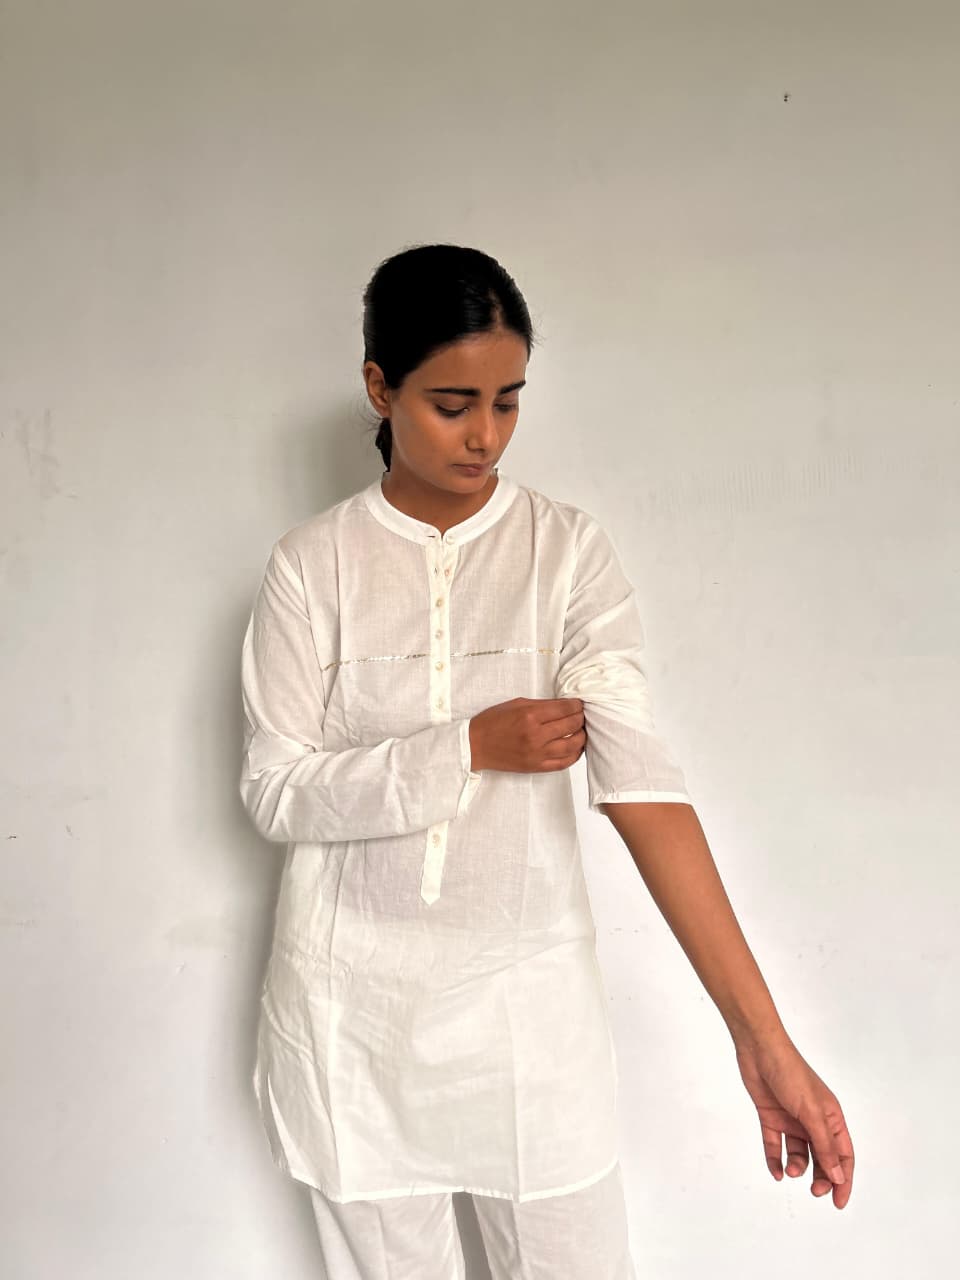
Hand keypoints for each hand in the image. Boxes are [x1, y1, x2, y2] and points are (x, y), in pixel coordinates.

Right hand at [468, 697, 585, 772]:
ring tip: (581, 730)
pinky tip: (576, 748)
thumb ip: (541, 705)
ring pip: (573, 745)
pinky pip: (564, 763)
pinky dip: (574, 755)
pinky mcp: (536, 766)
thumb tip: (563, 705)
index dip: (577, 705)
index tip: (578, 704)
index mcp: (530, 715)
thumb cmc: (492, 722)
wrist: (475, 745)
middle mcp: (536, 735)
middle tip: (581, 715)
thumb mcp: (516, 704)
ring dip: (582, 736)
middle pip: (572, 725)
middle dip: (581, 718)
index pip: (565, 708)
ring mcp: (538, 753)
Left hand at [733, 1033, 853, 1208]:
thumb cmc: (790, 1073)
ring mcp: (792, 1120)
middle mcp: (813, 1120)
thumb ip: (824, 1145)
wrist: (758, 1050)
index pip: (843, 1155)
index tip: (839, 1202)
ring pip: (799, 1154)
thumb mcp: (811, 1112)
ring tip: (791, 1171)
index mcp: (831, 1117)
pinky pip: (775, 1146)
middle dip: (821, 1178)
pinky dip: (775, 1160)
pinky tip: (776, 1172)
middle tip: (814, 1191)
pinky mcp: (771, 1117)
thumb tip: (838, 1175)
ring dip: (797, 1166)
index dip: (843, 1179)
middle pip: (822, 1158)